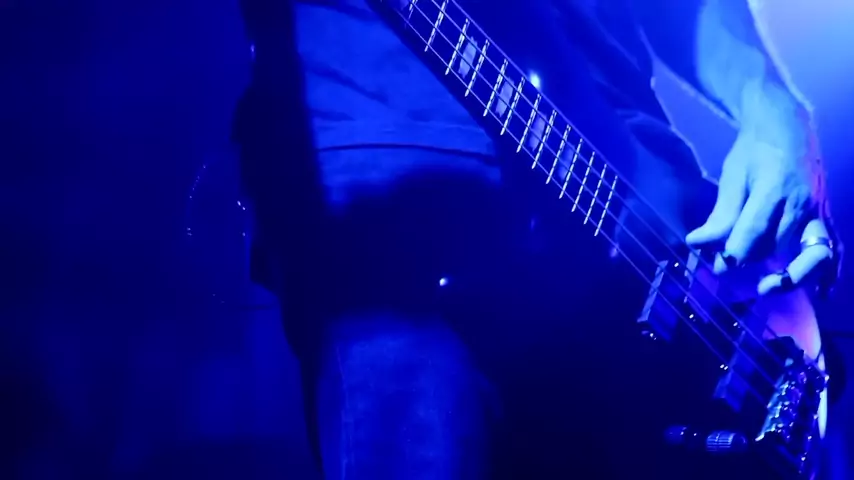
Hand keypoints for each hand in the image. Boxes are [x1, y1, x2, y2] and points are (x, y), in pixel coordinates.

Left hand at [685, 115, 836, 294]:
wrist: (787, 126)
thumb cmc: (754, 151)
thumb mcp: (732, 176)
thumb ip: (720, 213)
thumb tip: (697, 242)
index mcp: (774, 187)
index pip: (755, 227)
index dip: (736, 250)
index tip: (721, 265)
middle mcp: (801, 201)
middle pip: (778, 243)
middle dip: (752, 261)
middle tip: (724, 269)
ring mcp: (818, 209)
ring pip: (809, 251)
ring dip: (790, 274)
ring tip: (766, 288)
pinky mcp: (826, 215)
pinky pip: (834, 247)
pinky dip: (830, 272)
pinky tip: (822, 293)